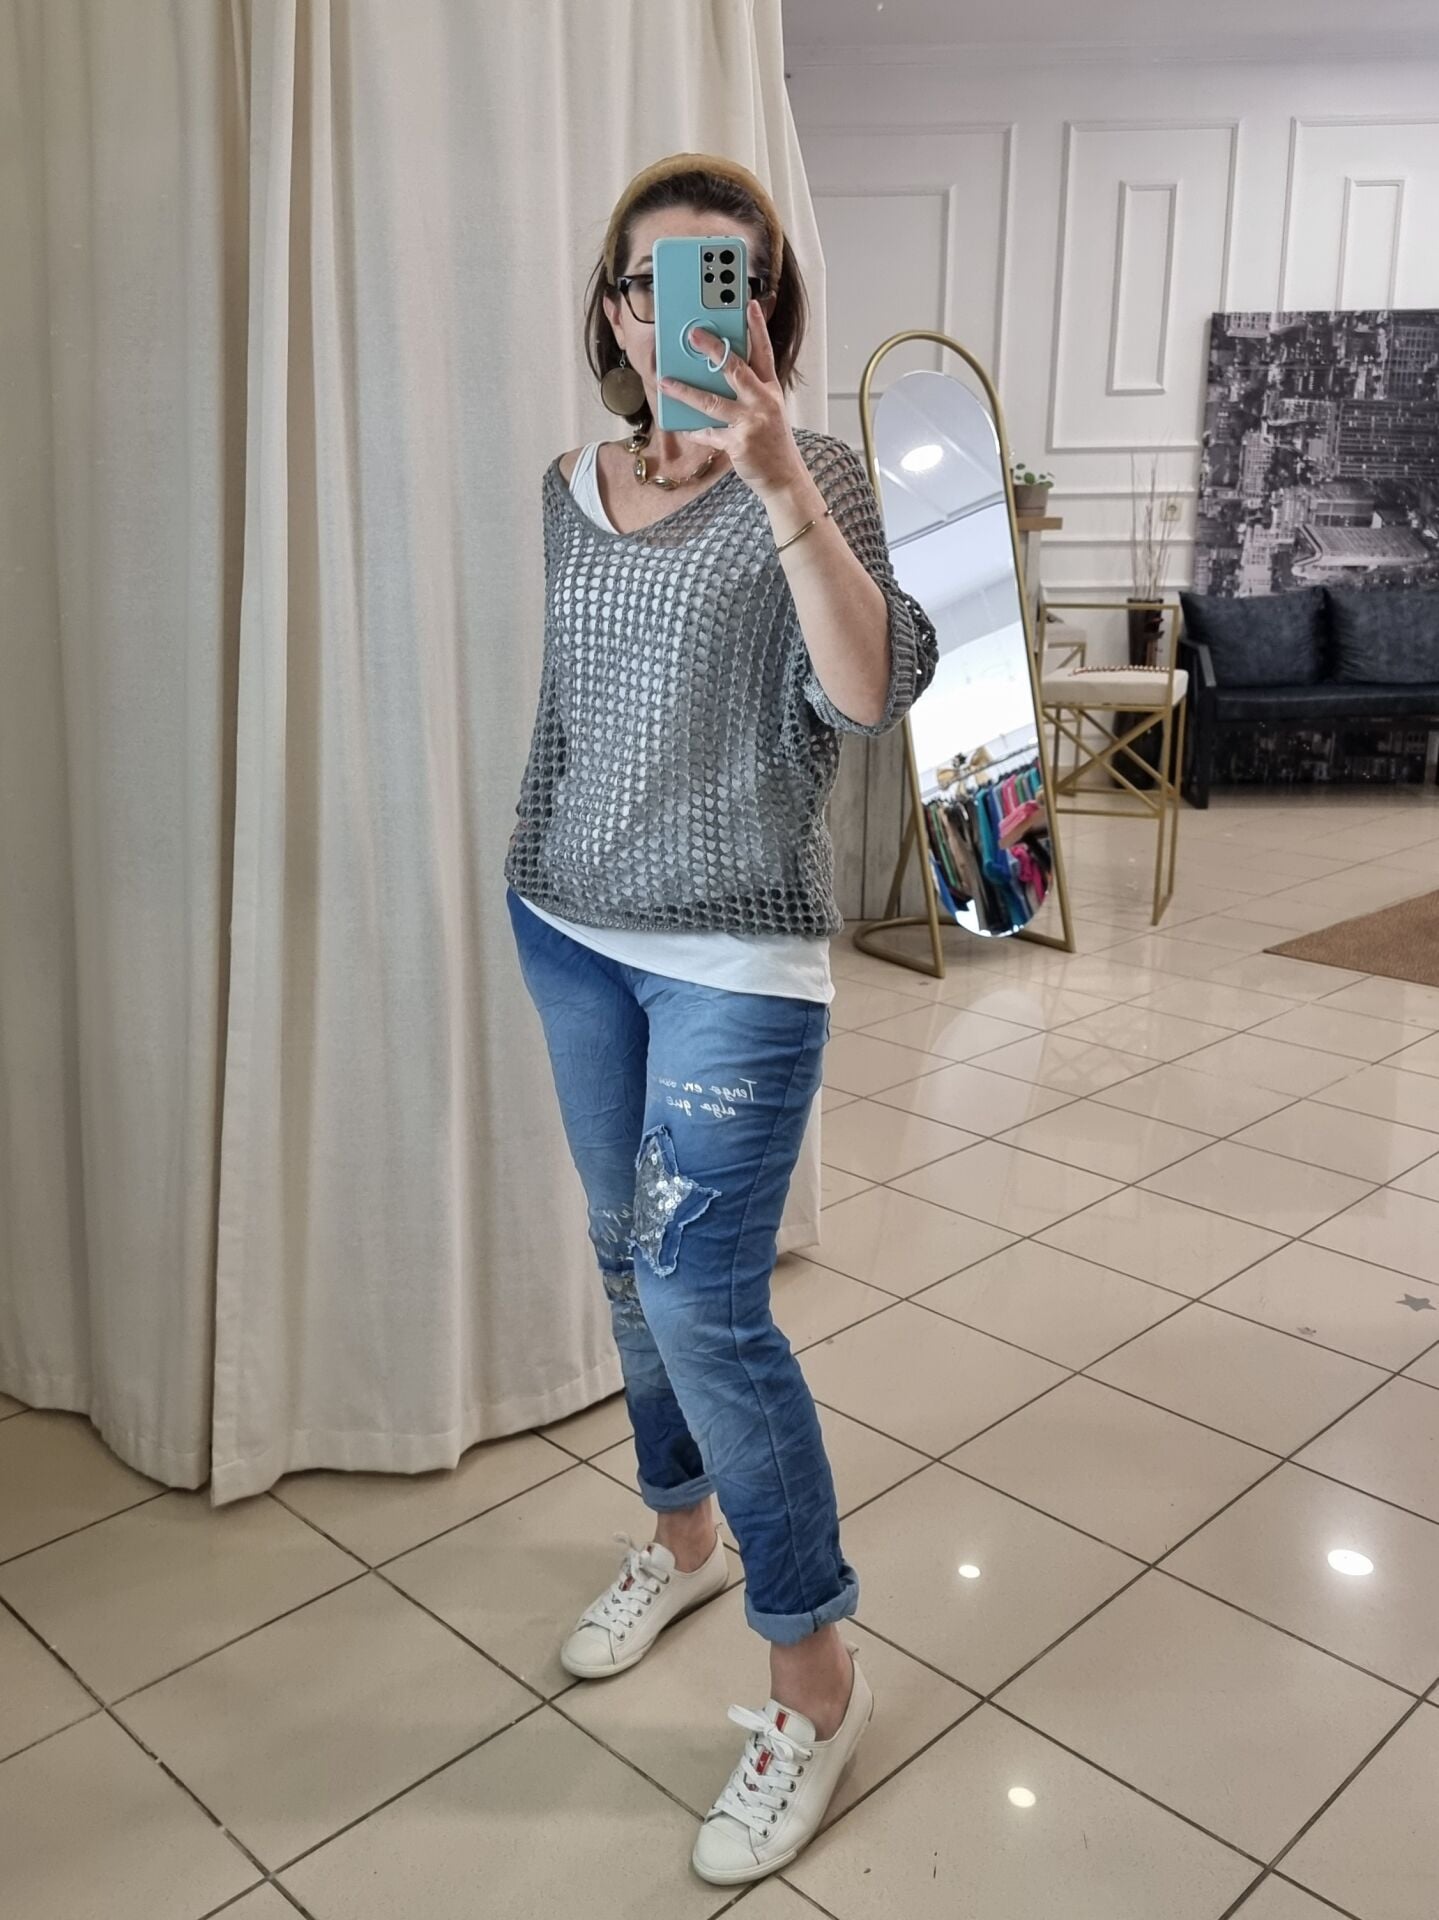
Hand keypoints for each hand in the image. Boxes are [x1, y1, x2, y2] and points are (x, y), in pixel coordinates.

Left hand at [657, 300, 806, 501]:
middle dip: (713, 349)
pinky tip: (684, 426)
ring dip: (685, 391)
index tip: (748, 304)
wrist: (783, 477)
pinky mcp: (738, 443)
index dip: (757, 327)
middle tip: (693, 334)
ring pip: (712, 401)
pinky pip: (709, 434)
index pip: (763, 352)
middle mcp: (762, 401)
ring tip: (666, 381)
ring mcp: (751, 422)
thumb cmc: (772, 442)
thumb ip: (747, 391)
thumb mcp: (768, 410)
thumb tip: (714, 374)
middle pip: (735, 369)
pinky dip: (695, 431)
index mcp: (770, 390)